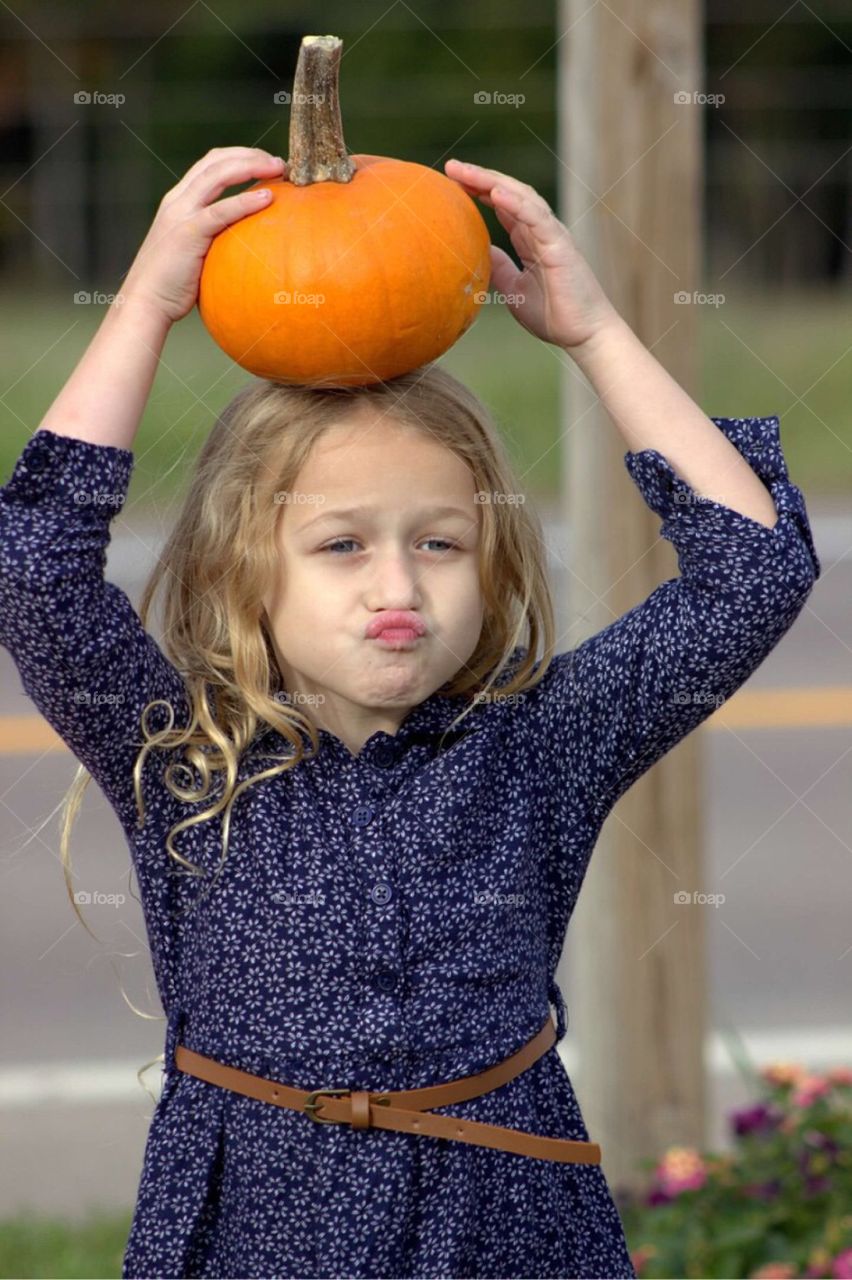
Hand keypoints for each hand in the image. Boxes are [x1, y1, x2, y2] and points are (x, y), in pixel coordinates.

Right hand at [120, 147, 287, 323]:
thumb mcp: (193, 253)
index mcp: (178, 201)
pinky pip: (221, 211)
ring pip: (218, 175)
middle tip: (279, 162)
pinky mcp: (188, 233)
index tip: (266, 162)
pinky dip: (245, 201)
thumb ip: (213, 239)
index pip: (210, 164)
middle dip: (250, 155)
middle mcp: (178, 200)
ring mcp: (181, 214)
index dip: (239, 157)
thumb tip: (245, 246)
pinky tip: (268, 198)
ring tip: (278, 169)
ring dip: (251, 166)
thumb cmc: (172, 286)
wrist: (145, 302)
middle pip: (216, 161)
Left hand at [444, 159, 620, 350]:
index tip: (451, 183)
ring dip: (491, 181)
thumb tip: (478, 252)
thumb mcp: (514, 289)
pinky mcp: (560, 245)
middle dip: (479, 178)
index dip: (478, 191)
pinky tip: (494, 192)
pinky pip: (536, 218)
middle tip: (451, 167)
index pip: (502, 206)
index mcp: (530, 240)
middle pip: (508, 193)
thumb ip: (499, 268)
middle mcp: (541, 230)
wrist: (584, 334)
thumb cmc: (554, 314)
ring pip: (520, 197)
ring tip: (465, 172)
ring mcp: (552, 235)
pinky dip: (515, 203)